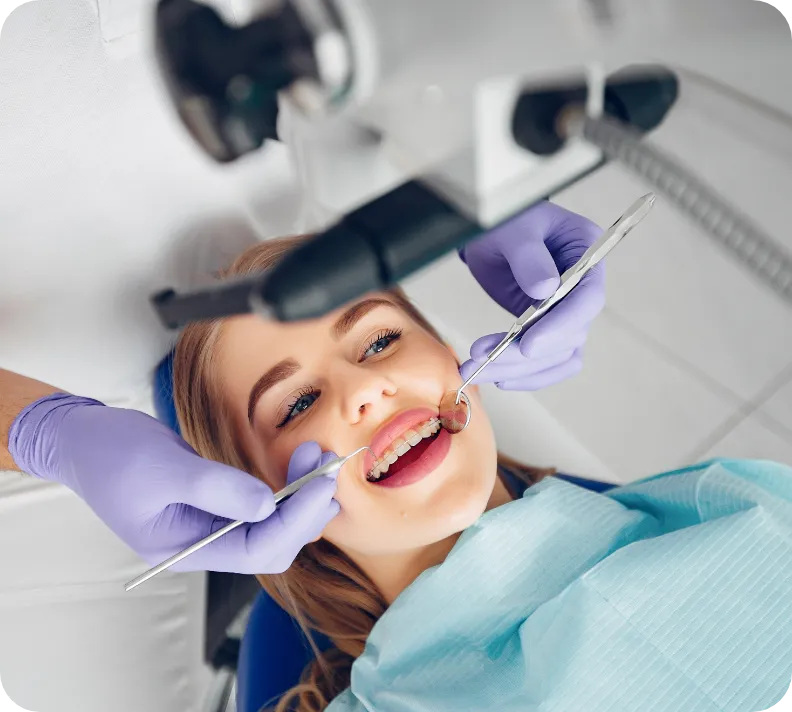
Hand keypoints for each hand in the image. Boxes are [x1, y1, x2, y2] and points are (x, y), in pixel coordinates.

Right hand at [9, 394, 338, 572]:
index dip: (295, 522)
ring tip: (317, 457)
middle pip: (272, 544)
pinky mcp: (217, 503)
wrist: (83, 439)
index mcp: (184, 549)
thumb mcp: (164, 467)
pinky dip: (285, 487)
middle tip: (327, 465)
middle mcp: (203, 544)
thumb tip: (268, 505)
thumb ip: (217, 488)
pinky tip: (300, 464)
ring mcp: (211, 525)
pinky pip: (262, 506)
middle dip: (305, 509)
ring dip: (301, 496)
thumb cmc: (112, 453)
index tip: (321, 485)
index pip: (256, 550)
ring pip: (272, 526)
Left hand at [459, 201, 604, 389]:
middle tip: (481, 360)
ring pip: (556, 356)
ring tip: (475, 370)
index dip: (560, 326)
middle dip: (524, 354)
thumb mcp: (513, 230)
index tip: (527, 345)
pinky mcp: (549, 329)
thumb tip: (544, 290)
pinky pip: (548, 362)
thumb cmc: (507, 222)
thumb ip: (528, 256)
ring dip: (517, 369)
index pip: (587, 299)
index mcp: (587, 254)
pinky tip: (497, 377)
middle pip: (569, 335)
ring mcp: (568, 312)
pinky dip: (525, 374)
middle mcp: (585, 288)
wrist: (492, 236)